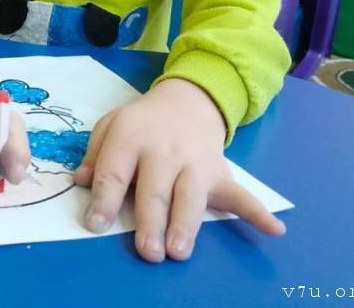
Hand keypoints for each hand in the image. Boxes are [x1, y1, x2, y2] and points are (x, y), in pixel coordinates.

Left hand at [73, 78, 285, 261]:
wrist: (187, 101)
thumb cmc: (141, 123)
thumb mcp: (110, 126)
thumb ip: (95, 154)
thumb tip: (79, 182)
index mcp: (131, 138)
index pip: (115, 171)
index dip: (104, 199)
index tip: (96, 225)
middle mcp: (164, 151)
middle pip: (155, 189)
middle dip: (151, 221)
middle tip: (147, 251)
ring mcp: (195, 163)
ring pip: (191, 196)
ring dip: (186, 224)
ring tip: (179, 251)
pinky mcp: (220, 173)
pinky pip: (241, 194)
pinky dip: (258, 212)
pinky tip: (274, 230)